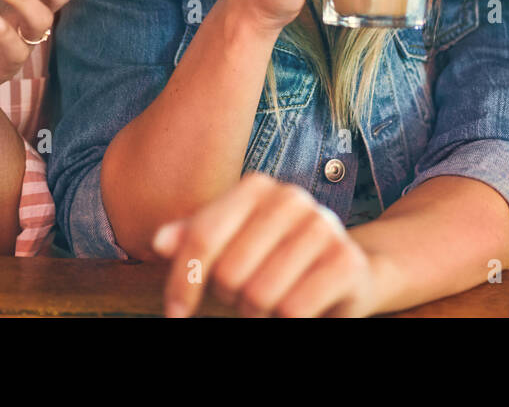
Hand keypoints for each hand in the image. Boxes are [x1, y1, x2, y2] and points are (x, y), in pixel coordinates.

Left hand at [150, 173, 378, 317]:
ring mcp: (323, 226)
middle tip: (246, 296)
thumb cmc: (275, 259)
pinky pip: (293, 310)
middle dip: (230, 299)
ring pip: (259, 295)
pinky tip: (296, 312)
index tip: (176, 313)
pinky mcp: (346, 261)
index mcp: (257, 187)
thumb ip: (194, 240)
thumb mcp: (230, 245)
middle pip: (228, 272)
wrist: (348, 271)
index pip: (202, 238)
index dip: (182, 282)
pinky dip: (286, 321)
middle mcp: (292, 198)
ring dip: (258, 313)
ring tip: (272, 302)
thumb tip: (160, 242)